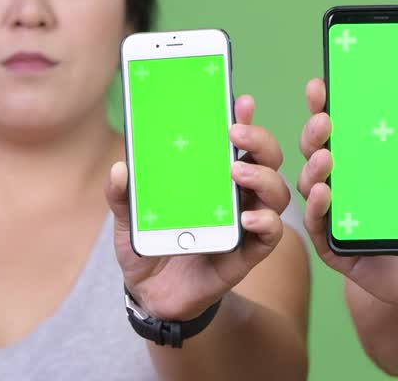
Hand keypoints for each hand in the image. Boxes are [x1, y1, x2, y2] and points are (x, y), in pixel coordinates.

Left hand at [106, 94, 290, 320]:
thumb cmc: (149, 245)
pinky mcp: (247, 254)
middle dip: (259, 139)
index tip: (239, 100)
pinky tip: (247, 219)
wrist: (151, 296)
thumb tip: (120, 168)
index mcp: (212, 176)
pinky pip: (270, 235)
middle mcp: (236, 194)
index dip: (243, 117)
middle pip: (266, 158)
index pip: (236, 140)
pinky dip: (266, 223)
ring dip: (263, 176)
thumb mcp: (128, 218)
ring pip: (276, 192)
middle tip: (236, 133)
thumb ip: (123, 195)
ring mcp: (245, 222)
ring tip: (236, 171)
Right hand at [297, 78, 397, 320]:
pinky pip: (318, 228)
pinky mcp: (337, 249)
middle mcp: (347, 184)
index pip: (340, 127)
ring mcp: (339, 215)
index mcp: (367, 161)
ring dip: (313, 168)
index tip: (321, 84)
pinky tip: (323, 193)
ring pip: (310, 185)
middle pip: (318, 151)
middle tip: (324, 119)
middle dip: (314, 131)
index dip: (325, 105)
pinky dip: (316, 209)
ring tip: (326, 156)